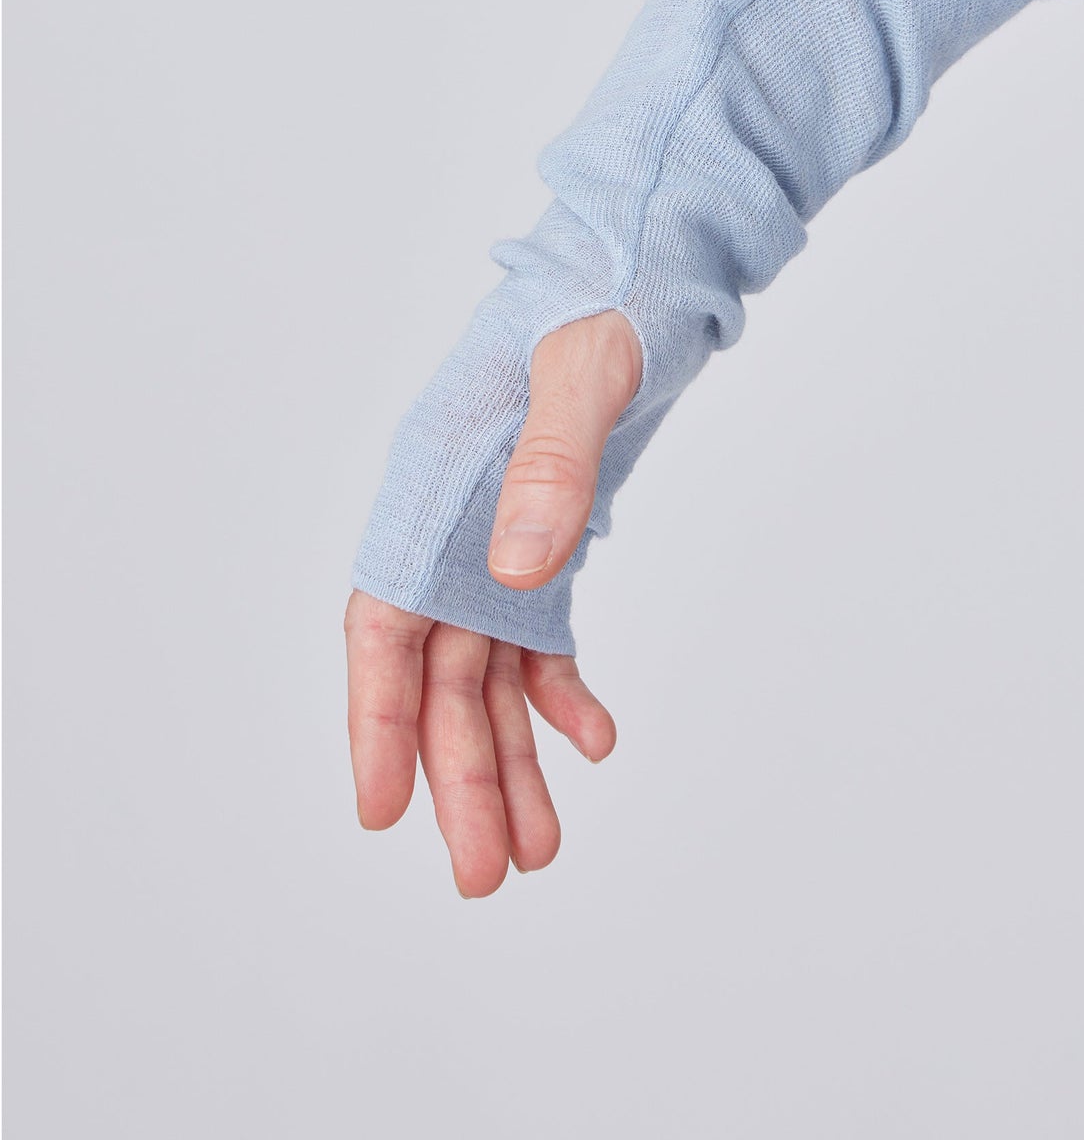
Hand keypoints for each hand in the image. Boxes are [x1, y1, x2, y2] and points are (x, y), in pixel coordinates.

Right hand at [345, 310, 641, 894]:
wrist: (649, 260)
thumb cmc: (605, 298)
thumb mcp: (583, 372)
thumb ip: (549, 465)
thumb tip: (516, 573)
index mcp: (433, 479)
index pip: (386, 618)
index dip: (378, 716)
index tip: (382, 808)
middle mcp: (454, 519)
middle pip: (439, 669)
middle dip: (456, 775)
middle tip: (484, 878)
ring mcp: (499, 532)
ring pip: (486, 671)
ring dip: (508, 759)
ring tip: (535, 852)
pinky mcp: (549, 534)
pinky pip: (537, 638)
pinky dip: (560, 694)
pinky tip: (596, 741)